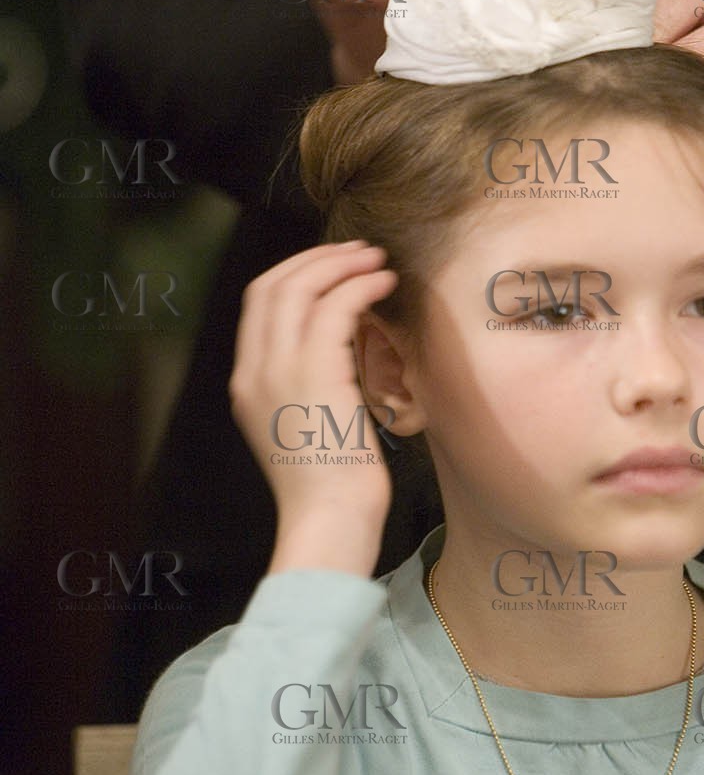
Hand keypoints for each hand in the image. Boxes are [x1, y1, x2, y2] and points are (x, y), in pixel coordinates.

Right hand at [229, 242, 398, 575]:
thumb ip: (307, 386)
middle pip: (273, 284)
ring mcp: (280, 370)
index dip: (296, 273)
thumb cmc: (330, 487)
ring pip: (301, 287)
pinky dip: (361, 285)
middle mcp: (254, 370)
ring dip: (342, 264)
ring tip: (377, 261)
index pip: (258, 303)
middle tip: (358, 251)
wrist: (328, 523)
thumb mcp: (305, 427)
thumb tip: (337, 349)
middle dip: (317, 259)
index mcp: (247, 383)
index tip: (333, 266)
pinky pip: (335, 307)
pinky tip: (385, 283)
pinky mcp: (315, 374)